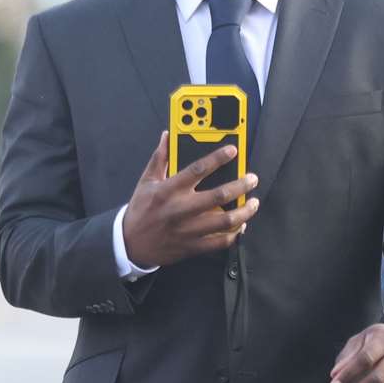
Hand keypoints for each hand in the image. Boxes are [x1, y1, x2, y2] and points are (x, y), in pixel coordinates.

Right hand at [121, 132, 258, 267]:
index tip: (233, 151)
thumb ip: (160, 157)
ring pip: (224, 221)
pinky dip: (234, 234)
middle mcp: (181, 209)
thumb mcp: (146, 181)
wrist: (130, 244)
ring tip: (253, 203)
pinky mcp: (192, 246)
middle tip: (252, 179)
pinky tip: (240, 226)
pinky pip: (219, 242)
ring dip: (244, 212)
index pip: (198, 169)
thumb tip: (167, 136)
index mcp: (169, 190)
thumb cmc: (140, 210)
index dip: (218, 158)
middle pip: (219, 196)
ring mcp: (188, 230)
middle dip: (241, 185)